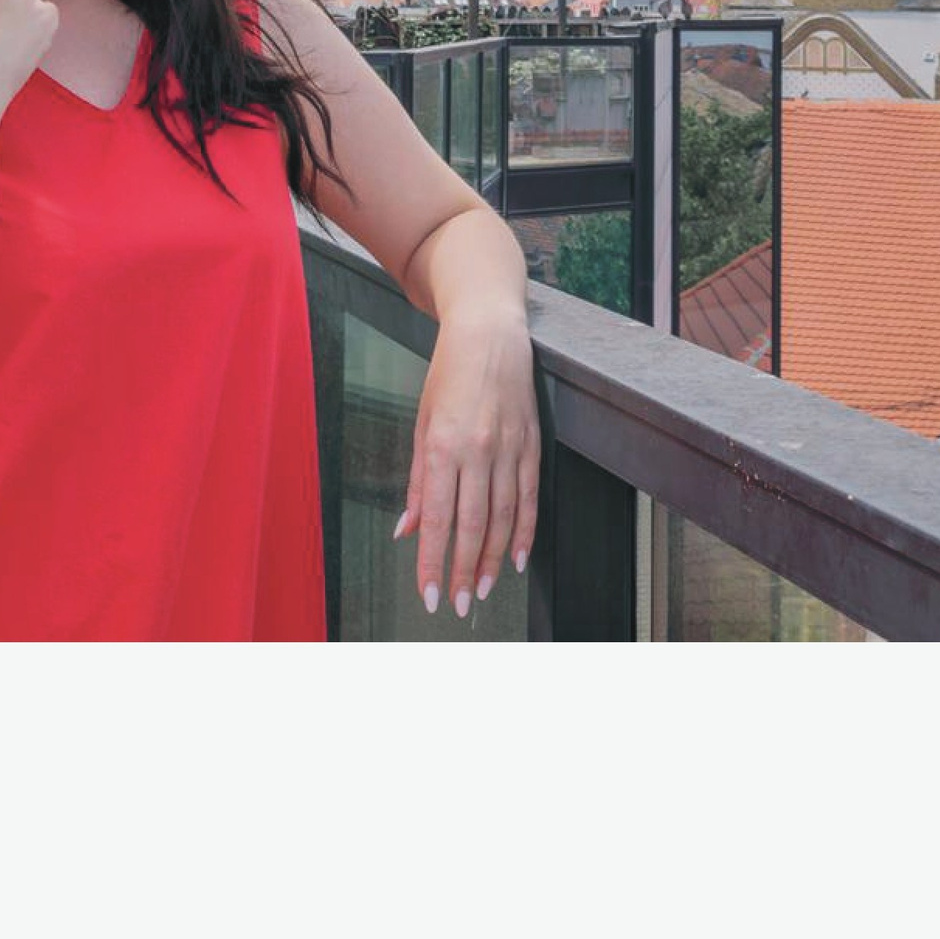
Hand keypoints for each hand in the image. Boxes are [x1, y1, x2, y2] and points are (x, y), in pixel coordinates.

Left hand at [394, 312, 538, 619]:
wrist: (490, 333)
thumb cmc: (448, 375)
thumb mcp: (422, 422)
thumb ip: (416, 480)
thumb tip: (406, 529)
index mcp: (443, 446)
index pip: (436, 518)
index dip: (431, 562)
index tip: (427, 594)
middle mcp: (478, 451)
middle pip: (471, 526)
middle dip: (461, 571)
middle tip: (456, 605)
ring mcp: (509, 449)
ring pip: (502, 518)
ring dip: (491, 560)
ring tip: (481, 590)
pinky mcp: (532, 445)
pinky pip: (529, 497)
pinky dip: (524, 532)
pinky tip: (516, 558)